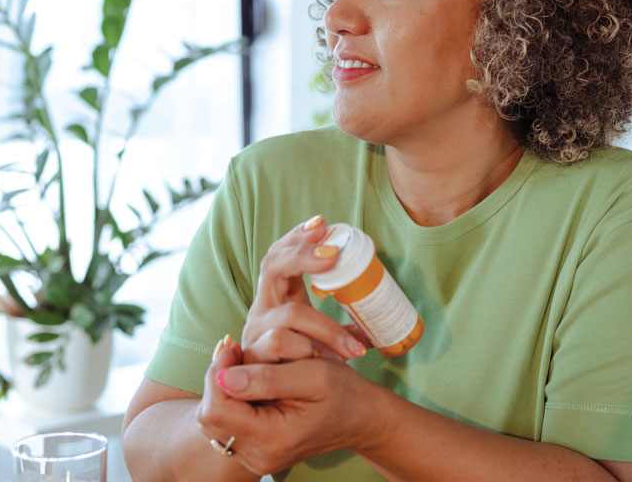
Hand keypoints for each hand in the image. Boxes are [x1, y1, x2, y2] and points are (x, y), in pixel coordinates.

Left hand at [197, 338, 383, 476]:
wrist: (360, 419)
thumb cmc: (343, 392)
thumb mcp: (313, 374)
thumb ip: (268, 377)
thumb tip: (225, 377)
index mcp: (273, 438)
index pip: (217, 411)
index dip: (217, 373)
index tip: (233, 346)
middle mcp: (259, 456)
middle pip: (208, 418)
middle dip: (217, 379)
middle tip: (236, 351)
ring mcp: (255, 458)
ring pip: (212, 421)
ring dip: (222, 389)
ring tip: (243, 365)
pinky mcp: (254, 451)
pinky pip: (225, 425)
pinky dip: (231, 400)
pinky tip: (248, 381)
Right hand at [241, 215, 368, 363]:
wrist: (275, 407)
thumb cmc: (303, 366)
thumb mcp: (323, 339)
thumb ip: (342, 327)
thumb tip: (377, 323)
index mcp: (277, 295)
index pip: (280, 254)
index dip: (297, 237)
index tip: (323, 223)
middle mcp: (262, 307)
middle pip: (272, 267)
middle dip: (303, 256)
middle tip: (334, 256)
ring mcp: (255, 332)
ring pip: (288, 314)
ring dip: (325, 328)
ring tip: (353, 347)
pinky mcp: (254, 358)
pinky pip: (280, 345)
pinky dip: (308, 350)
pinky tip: (328, 359)